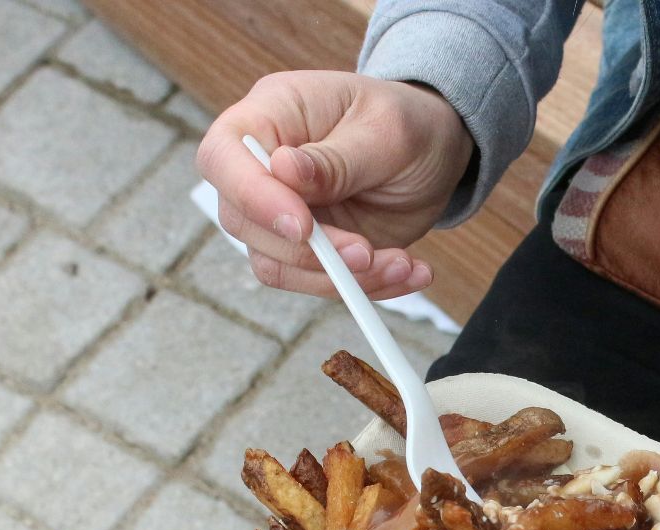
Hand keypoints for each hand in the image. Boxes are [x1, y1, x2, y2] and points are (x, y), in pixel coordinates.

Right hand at [197, 71, 474, 298]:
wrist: (436, 150)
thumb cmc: (408, 123)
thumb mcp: (386, 132)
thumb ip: (335, 158)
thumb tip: (282, 169)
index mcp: (270, 114)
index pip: (223, 155)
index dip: (251, 196)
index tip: (303, 227)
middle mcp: (263, 166)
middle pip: (242, 221)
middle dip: (308, 251)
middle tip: (366, 253)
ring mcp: (281, 212)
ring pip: (275, 264)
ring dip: (341, 278)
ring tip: (402, 264)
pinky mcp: (307, 249)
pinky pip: (314, 282)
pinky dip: (364, 287)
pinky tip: (408, 272)